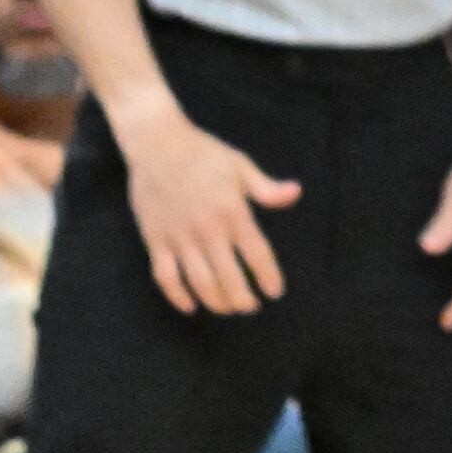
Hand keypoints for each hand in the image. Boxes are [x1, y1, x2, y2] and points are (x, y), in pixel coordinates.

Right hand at [121, 99, 301, 317]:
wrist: (158, 143)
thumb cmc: (204, 153)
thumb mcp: (240, 165)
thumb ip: (266, 188)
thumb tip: (296, 193)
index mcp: (232, 210)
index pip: (257, 254)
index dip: (268, 277)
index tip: (275, 291)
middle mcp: (207, 229)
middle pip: (229, 278)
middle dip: (243, 299)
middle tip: (252, 307)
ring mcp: (180, 237)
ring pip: (200, 283)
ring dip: (216, 302)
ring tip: (228, 309)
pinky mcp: (156, 241)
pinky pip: (166, 278)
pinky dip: (178, 297)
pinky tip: (190, 305)